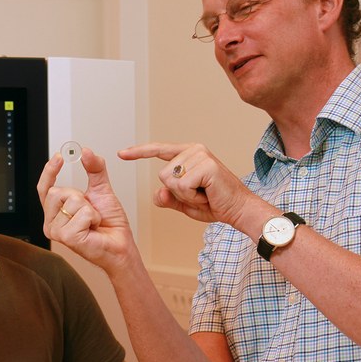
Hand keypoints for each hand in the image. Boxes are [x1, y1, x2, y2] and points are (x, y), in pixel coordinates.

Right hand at [37, 147, 138, 276]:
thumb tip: (85, 152)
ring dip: (89, 209)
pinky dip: (93, 218)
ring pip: (70, 201)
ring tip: (92, 221)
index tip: (59, 157)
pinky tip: (93, 228)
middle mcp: (51, 222)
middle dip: (79, 196)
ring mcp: (56, 231)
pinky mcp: (66, 238)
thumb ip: (95, 169)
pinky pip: (80, 214)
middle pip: (57, 191)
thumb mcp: (102, 190)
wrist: (120, 245)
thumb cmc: (110, 224)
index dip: (49, 172)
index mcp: (55, 212)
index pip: (44, 188)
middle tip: (90, 210)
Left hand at [119, 142, 255, 227]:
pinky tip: (207, 194)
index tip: (121, 154)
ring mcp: (200, 155)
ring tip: (204, 194)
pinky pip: (181, 186)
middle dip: (177, 192)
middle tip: (199, 194)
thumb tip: (157, 194)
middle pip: (162, 175)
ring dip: (185, 195)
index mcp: (189, 154)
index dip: (139, 152)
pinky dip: (191, 197)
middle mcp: (194, 150)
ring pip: (170, 181)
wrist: (239, 210)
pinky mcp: (206, 165)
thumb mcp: (185, 203)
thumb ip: (168, 198)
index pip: (159, 150)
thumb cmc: (215, 204)